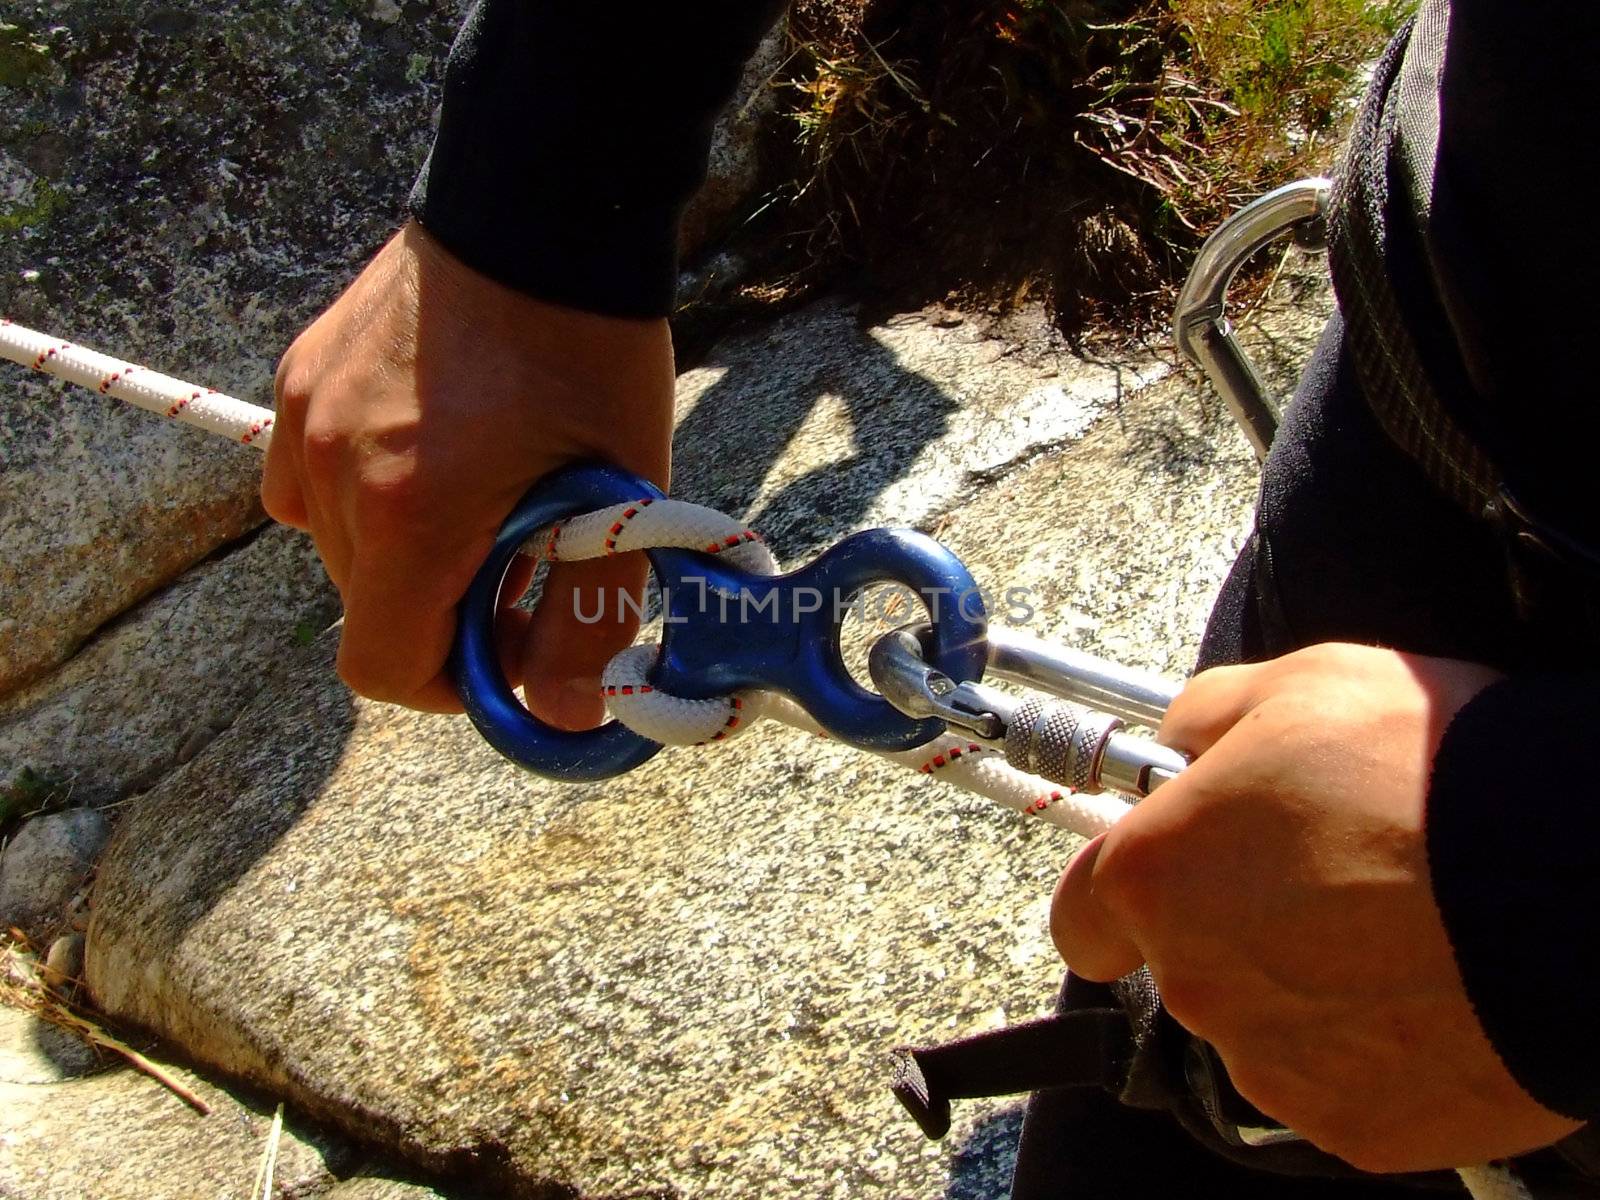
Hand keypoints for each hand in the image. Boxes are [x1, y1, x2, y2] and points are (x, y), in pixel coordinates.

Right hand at [262, 221, 672, 721]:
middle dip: (440, 613)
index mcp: (412, 511)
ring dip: (399, 555)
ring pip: (330, 546)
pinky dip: (360, 496)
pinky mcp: (302, 374)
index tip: (504, 657)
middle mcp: (336, 468)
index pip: (381, 666)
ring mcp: (307, 416)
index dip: (448, 688)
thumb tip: (566, 713)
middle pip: (364, 607)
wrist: (544, 204)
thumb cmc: (592, 346)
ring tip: (476, 506)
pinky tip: (427, 456)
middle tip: (517, 570)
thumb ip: (589, 614)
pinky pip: (307, 477)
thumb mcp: (619, 489)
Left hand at [1051, 643, 1581, 1170]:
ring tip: (1397, 929)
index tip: (1170, 872)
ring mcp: (1274, 1066)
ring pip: (1264, 1029)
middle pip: (1186, 967)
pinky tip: (1430, 990)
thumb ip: (1204, 719)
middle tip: (1329, 877)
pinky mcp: (1356, 1127)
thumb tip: (1176, 747)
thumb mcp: (1298, 686)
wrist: (1572, 880)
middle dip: (1237, 927)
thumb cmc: (1430, 770)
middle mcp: (1196, 984)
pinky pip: (1341, 1085)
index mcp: (1158, 878)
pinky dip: (1374, 1050)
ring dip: (1307, 990)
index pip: (1083, 914)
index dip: (1121, 891)